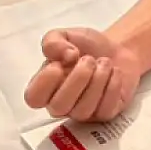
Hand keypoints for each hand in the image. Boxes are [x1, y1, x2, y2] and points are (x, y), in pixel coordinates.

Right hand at [23, 28, 143, 121]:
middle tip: (89, 59)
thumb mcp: (65, 35)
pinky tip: (114, 72)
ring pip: (83, 110)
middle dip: (78, 78)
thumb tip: (64, 56)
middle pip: (59, 107)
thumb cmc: (86, 46)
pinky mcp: (104, 114)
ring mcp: (82, 112)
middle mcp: (60, 104)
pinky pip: (105, 110)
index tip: (59, 63)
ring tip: (104, 62)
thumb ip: (53, 41)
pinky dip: (113, 86)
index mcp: (45, 87)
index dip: (45, 82)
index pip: (33, 98)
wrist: (117, 50)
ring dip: (98, 80)